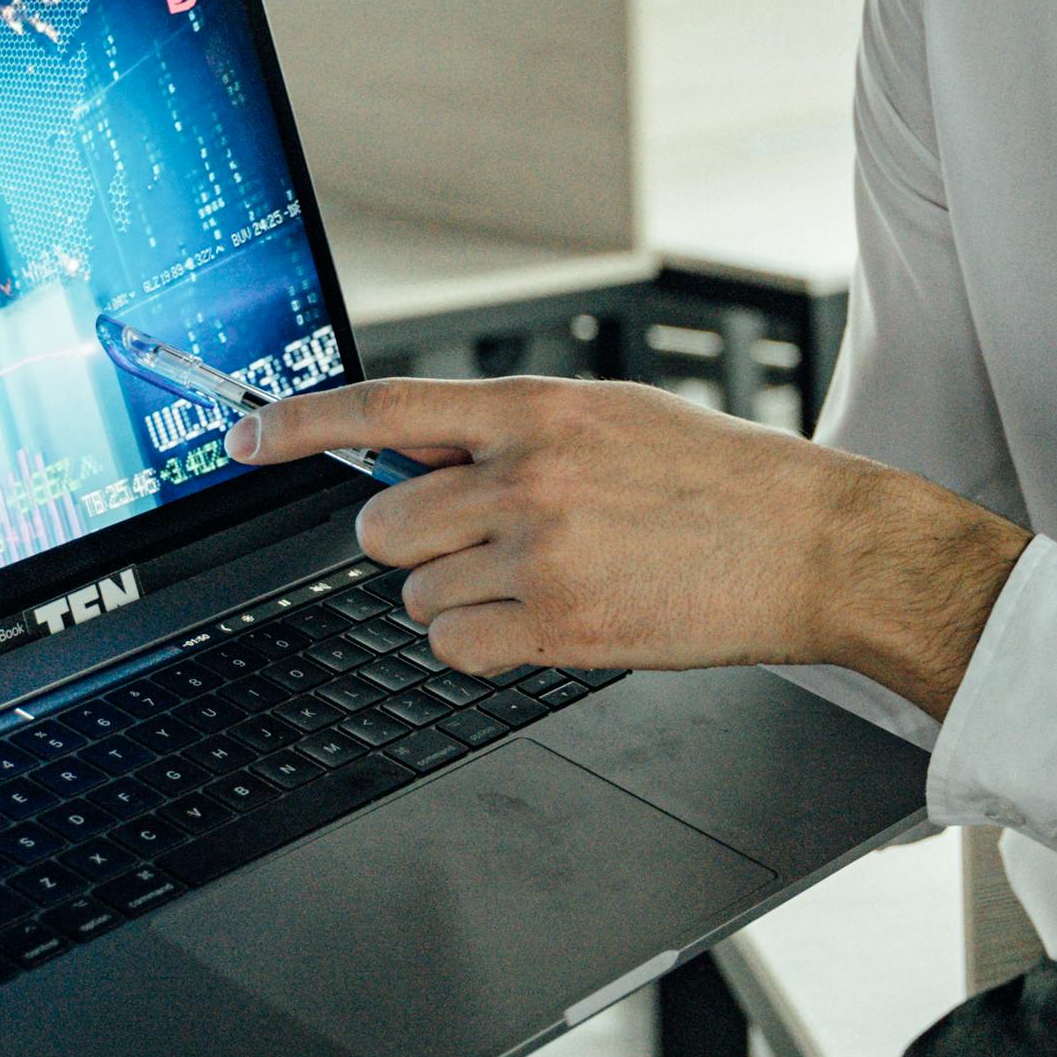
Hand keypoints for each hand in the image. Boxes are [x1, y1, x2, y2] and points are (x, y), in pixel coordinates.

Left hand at [237, 376, 1025, 717]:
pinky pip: (456, 649)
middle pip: (385, 525)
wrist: (815, 544)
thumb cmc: (726, 483)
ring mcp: (540, 552)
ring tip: (548, 581)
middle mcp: (527, 473)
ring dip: (462, 599)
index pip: (384, 408)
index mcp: (539, 407)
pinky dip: (485, 647)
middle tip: (484, 545)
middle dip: (419, 544)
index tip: (242, 441)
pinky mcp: (561, 626)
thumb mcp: (616, 416)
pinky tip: (549, 624)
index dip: (297, 427)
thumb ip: (516, 428)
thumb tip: (420, 447)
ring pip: (419, 595)